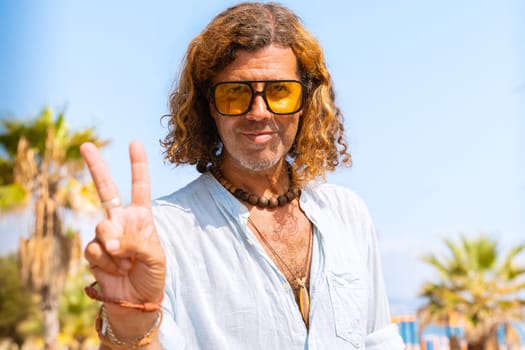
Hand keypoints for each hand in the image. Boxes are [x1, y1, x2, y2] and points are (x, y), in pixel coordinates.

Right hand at [80, 141, 164, 310]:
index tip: (135, 143)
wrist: (137, 300)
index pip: (139, 186)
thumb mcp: (155, 256)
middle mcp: (121, 220)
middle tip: (86, 145)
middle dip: (96, 167)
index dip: (138, 165)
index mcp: (141, 216)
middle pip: (106, 189)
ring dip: (116, 249)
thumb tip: (108, 241)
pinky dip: (108, 263)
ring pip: (102, 227)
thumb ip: (134, 242)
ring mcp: (105, 234)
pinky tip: (116, 271)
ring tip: (127, 263)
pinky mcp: (94, 251)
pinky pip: (95, 249)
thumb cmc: (152, 275)